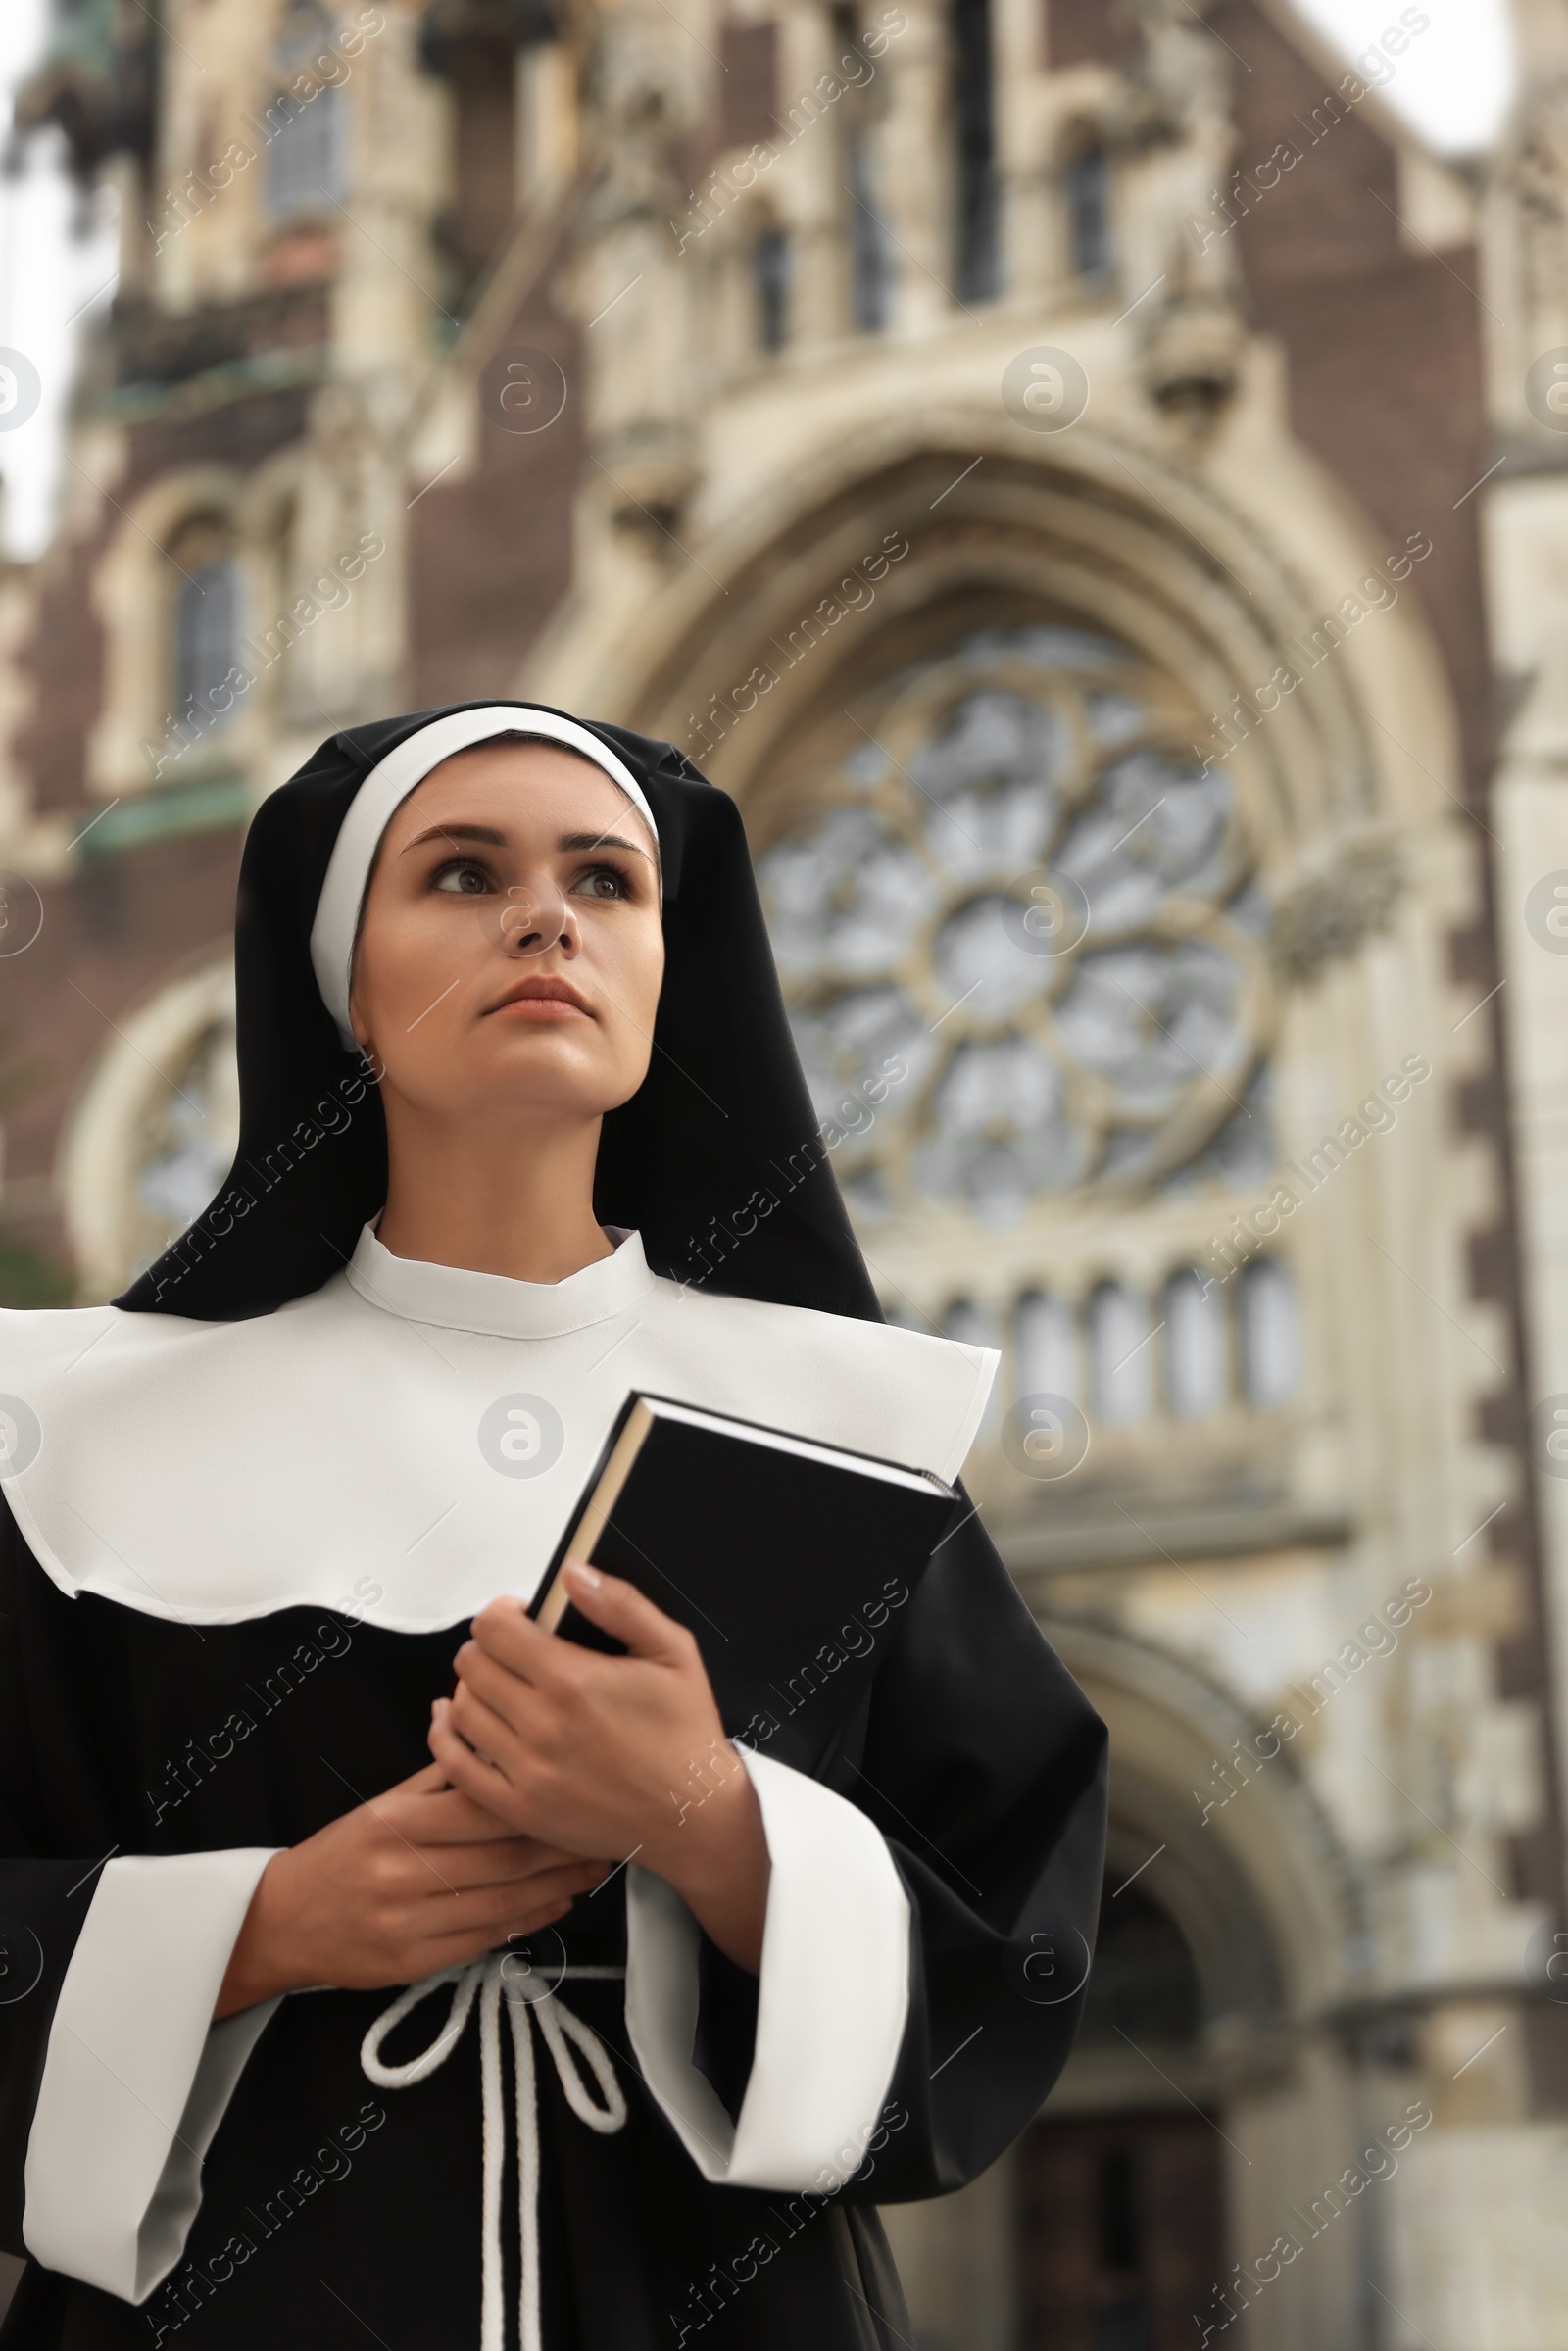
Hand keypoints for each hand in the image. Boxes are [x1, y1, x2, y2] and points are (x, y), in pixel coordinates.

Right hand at [214, 1760, 603, 2017]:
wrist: (283, 1922)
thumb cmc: (341, 1854)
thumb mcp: (382, 1804)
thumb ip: (441, 1777)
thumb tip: (489, 1732)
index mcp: (395, 1821)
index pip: (483, 1807)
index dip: (538, 1802)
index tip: (579, 1792)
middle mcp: (402, 1870)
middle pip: (502, 1856)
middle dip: (561, 1846)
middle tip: (604, 1832)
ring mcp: (408, 1920)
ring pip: (502, 1900)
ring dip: (557, 1884)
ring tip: (593, 1867)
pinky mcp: (414, 1961)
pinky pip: (485, 1938)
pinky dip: (528, 1919)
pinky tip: (557, 1903)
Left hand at [429, 1563, 771, 1972]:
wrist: (693, 1816)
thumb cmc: (686, 1735)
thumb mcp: (674, 1652)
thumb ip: (622, 1605)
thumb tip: (574, 1574)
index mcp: (574, 1681)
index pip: (495, 1628)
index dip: (502, 1612)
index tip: (519, 1617)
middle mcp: (543, 1725)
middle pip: (472, 1664)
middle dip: (487, 1647)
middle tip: (511, 1652)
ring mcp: (527, 1770)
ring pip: (462, 1710)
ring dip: (471, 1689)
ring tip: (497, 1686)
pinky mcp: (519, 1807)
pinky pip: (457, 1766)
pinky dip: (446, 1737)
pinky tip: (455, 1721)